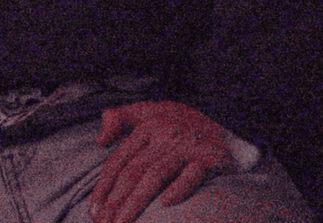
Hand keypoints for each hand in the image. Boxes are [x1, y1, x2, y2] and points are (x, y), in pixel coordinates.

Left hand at [90, 101, 236, 222]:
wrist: (228, 121)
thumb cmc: (179, 121)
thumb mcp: (148, 111)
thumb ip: (121, 119)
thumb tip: (99, 141)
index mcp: (146, 125)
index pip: (119, 160)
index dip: (104, 186)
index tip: (94, 210)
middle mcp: (164, 134)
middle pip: (133, 171)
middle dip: (115, 201)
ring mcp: (187, 147)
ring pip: (155, 176)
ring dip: (136, 202)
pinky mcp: (211, 158)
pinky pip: (192, 176)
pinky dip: (179, 189)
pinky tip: (165, 206)